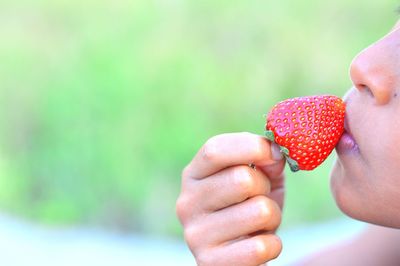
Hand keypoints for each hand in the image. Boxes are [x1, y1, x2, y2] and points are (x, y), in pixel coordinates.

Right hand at [176, 132, 285, 265]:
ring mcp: (195, 235)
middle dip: (266, 187)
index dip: (250, 147)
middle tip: (261, 197)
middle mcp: (186, 203)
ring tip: (259, 223)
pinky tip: (259, 244)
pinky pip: (261, 247)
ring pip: (260, 211)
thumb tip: (275, 153)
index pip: (215, 150)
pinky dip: (273, 245)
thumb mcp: (256, 176)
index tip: (274, 153)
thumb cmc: (249, 206)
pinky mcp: (209, 263)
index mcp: (193, 175)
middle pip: (242, 180)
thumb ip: (264, 158)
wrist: (240, 254)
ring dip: (272, 217)